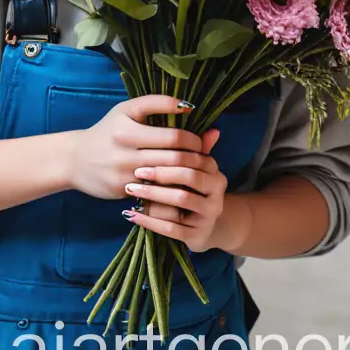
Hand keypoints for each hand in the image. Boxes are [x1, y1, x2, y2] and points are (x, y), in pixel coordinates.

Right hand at [66, 94, 209, 200]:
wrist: (75, 159)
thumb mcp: (127, 110)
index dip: (193, 140)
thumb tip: (188, 106)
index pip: (172, 137)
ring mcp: (124, 176)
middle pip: (173, 160)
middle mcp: (125, 154)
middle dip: (195, 159)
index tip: (199, 140)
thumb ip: (158, 104)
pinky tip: (180, 186)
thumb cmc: (108, 130)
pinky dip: (171, 190)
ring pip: (167, 179)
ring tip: (197, 171)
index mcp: (127, 130)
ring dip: (186, 176)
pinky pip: (154, 193)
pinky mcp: (122, 192)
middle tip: (204, 158)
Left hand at [122, 128, 229, 252]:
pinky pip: (171, 228)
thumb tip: (188, 113)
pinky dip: (150, 221)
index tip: (145, 149)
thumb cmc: (192, 191)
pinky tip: (132, 214)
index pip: (195, 158)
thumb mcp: (193, 170)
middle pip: (189, 178)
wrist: (205, 227)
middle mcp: (217, 194)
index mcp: (215, 173)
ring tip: (132, 190)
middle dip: (162, 174)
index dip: (171, 153)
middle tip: (137, 170)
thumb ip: (189, 147)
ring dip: (154, 195)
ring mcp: (208, 216)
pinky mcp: (196, 236)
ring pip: (181, 201)